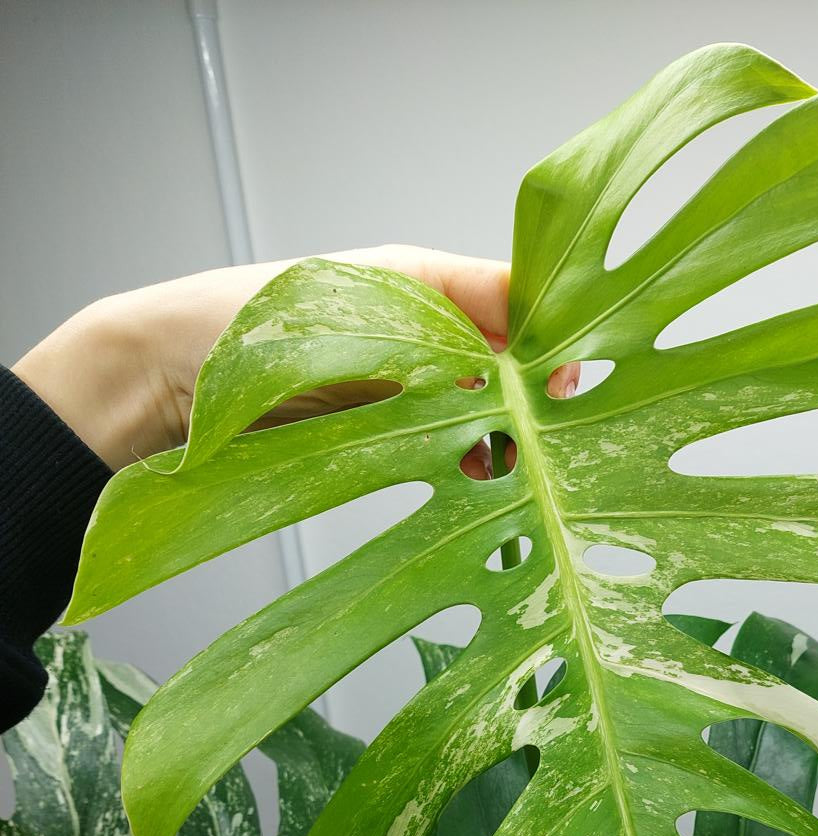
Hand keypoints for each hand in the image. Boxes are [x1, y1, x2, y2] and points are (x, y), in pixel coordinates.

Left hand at [13, 247, 575, 471]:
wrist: (159, 384)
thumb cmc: (238, 328)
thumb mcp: (353, 308)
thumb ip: (445, 317)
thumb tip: (529, 347)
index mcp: (419, 278)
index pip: (517, 300)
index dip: (551, 340)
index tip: (565, 384)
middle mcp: (422, 330)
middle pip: (512, 362)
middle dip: (539, 398)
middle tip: (554, 438)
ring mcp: (406, 385)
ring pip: (488, 411)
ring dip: (511, 439)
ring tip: (523, 470)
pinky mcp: (386, 434)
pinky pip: (450, 449)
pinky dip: (474, 466)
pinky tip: (485, 484)